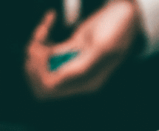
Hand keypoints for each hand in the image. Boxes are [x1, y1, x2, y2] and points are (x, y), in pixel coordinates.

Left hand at [25, 0, 140, 100]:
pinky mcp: (66, 51)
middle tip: (36, 44)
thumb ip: (82, 68)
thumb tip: (54, 84)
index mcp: (85, 82)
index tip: (41, 52)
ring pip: (39, 65)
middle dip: (33, 64)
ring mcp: (70, 64)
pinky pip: (45, 49)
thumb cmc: (120, 27)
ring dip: (35, 47)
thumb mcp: (105, 47)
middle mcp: (76, 77)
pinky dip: (42, 35)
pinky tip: (50, 18)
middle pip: (40, 83)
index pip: (50, 88)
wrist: (127, 11)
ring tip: (43, 28)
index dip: (40, 73)